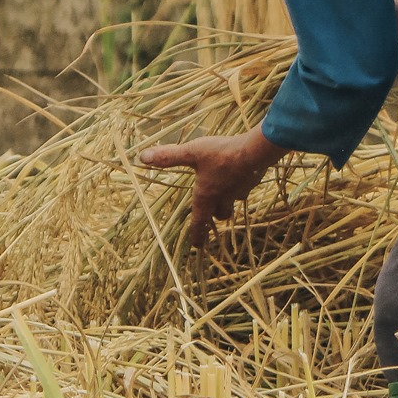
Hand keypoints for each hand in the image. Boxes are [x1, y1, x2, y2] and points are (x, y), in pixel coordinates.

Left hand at [139, 127, 286, 246]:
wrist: (254, 152)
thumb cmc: (220, 154)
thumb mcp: (192, 152)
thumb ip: (169, 156)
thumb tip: (143, 157)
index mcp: (206, 196)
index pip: (199, 223)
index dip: (197, 235)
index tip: (197, 246)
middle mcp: (222, 199)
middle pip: (219, 215)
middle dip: (214, 215)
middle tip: (212, 214)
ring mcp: (239, 192)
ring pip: (233, 203)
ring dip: (228, 201)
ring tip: (227, 192)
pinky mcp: (252, 183)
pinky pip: (244, 189)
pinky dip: (240, 185)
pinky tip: (241, 174)